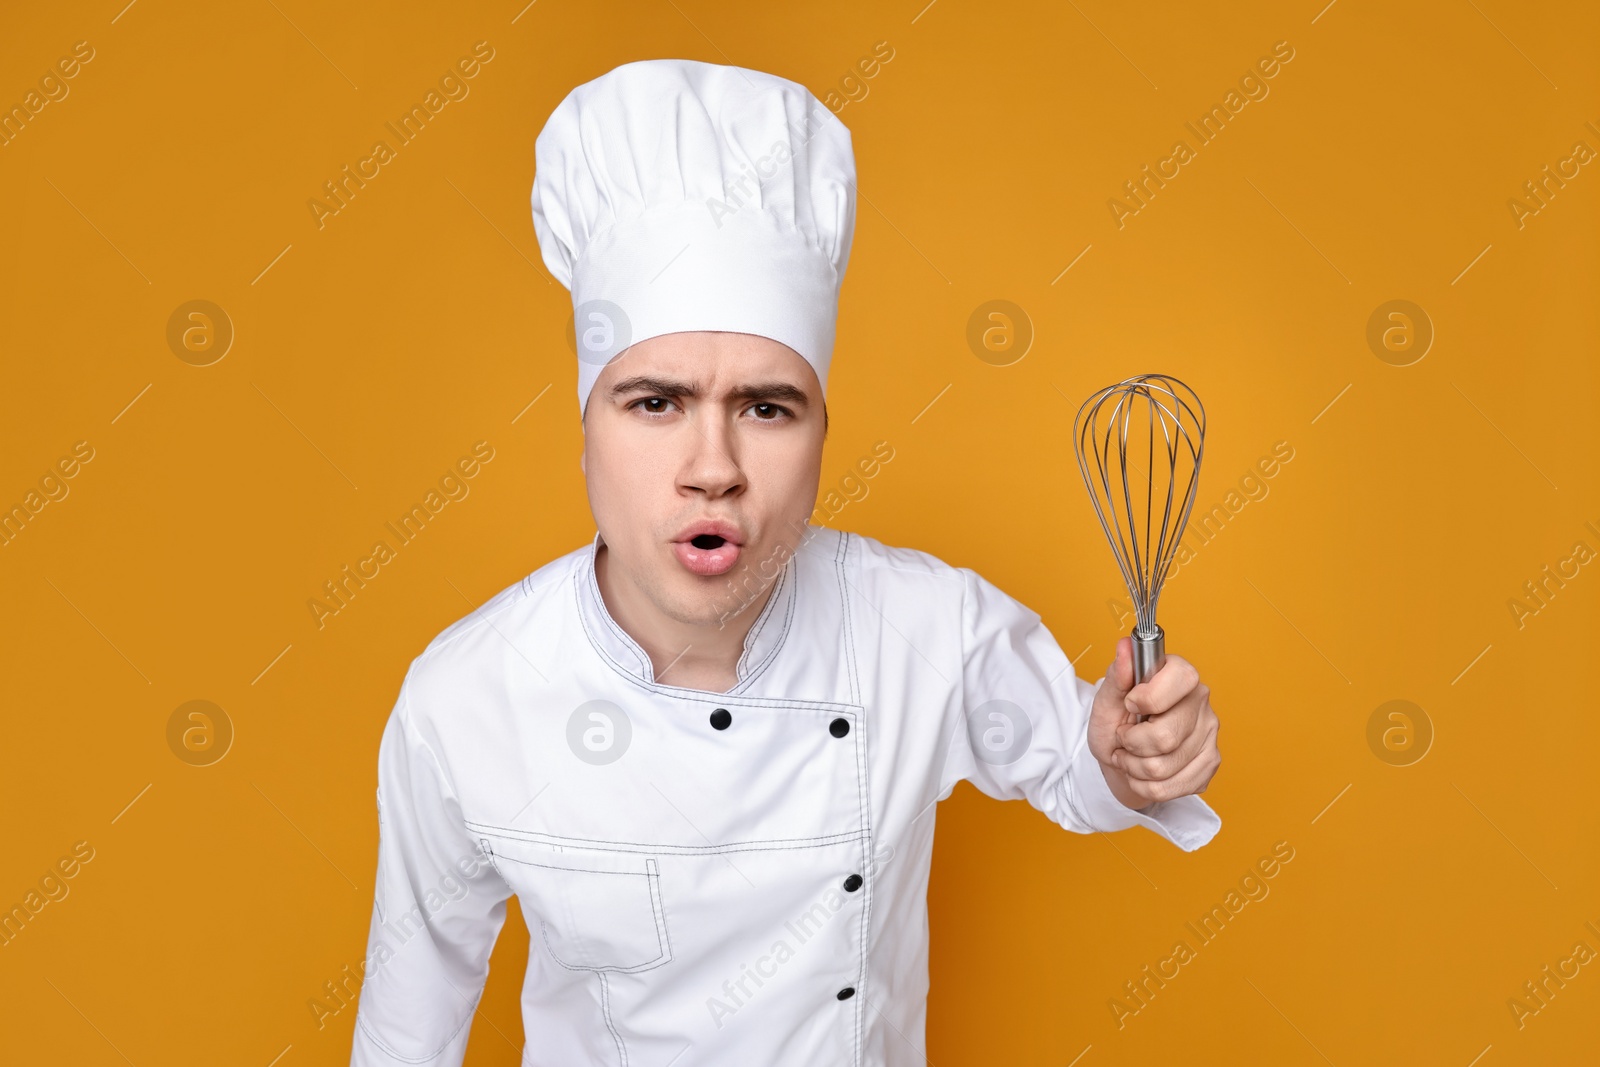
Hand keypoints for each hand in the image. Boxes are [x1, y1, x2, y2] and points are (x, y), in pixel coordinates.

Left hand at [1088, 636, 1220, 809]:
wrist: (1121, 759)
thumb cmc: (1116, 723)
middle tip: (1124, 738)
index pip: (1180, 679)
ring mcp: (1210, 734)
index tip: (1130, 704)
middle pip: (1166, 736)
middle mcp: (1201, 701)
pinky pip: (1170, 787)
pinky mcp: (1209, 764)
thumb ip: (1118, 674)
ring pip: (1163, 767)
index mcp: (1180, 675)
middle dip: (1131, 743)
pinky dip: (1144, 785)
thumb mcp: (1107, 698)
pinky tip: (1142, 772)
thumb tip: (1125, 646)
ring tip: (1130, 755)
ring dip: (1133, 767)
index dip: (1146, 698)